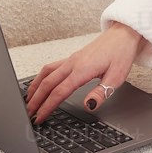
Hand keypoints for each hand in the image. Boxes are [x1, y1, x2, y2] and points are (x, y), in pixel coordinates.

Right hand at [24, 22, 142, 126]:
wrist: (123, 34)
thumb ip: (101, 93)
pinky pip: (51, 67)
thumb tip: (88, 105)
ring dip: (35, 88)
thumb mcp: (117, 77)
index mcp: (82, 70)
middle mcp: (72, 63)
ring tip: (28, 101)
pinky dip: (41, 77)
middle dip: (35, 100)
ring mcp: (71, 59)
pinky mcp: (72, 57)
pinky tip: (39, 83)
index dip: (47, 107)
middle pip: (47, 83)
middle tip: (28, 114)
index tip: (40, 118)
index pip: (59, 92)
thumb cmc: (121, 53)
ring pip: (46, 73)